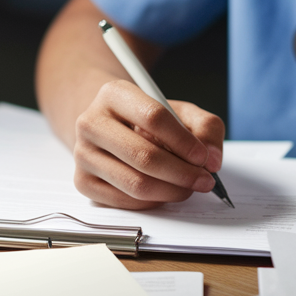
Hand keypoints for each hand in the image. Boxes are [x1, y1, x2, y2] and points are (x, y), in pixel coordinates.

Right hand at [72, 80, 223, 209]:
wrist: (111, 128)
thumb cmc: (148, 120)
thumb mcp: (180, 112)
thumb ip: (206, 127)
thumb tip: (213, 159)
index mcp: (113, 94)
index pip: (152, 116)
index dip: (183, 141)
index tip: (204, 157)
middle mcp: (90, 122)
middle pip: (143, 156)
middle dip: (182, 173)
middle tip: (204, 180)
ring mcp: (82, 154)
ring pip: (135, 184)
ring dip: (171, 191)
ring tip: (189, 187)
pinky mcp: (82, 181)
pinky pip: (124, 201)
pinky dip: (152, 202)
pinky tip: (165, 191)